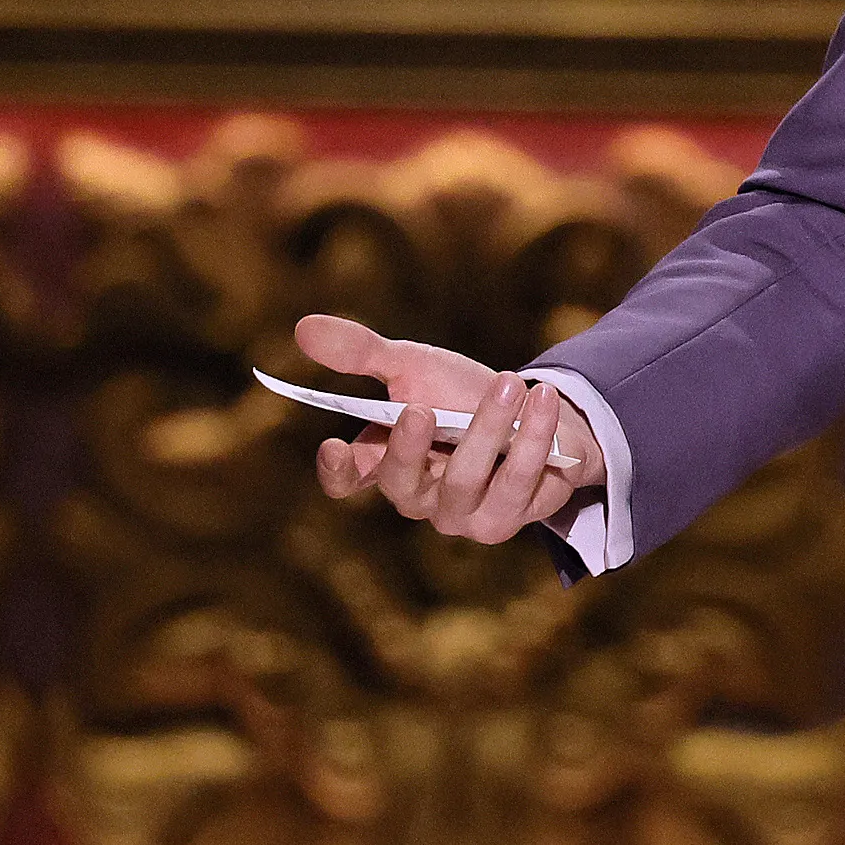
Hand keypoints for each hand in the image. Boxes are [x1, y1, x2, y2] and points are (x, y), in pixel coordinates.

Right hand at [294, 311, 603, 545]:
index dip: (337, 471)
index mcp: (385, 461)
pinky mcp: (509, 517)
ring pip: (465, 482)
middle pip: (402, 484)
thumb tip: (302, 327)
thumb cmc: (463, 393)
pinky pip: (519, 482)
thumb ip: (362, 352)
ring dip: (488, 428)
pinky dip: (532, 436)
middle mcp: (420, 496)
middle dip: (410, 448)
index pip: (347, 480)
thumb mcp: (414, 366)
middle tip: (422, 407)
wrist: (535, 413)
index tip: (333, 447)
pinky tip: (543, 398)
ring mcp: (463, 515)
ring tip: (509, 382)